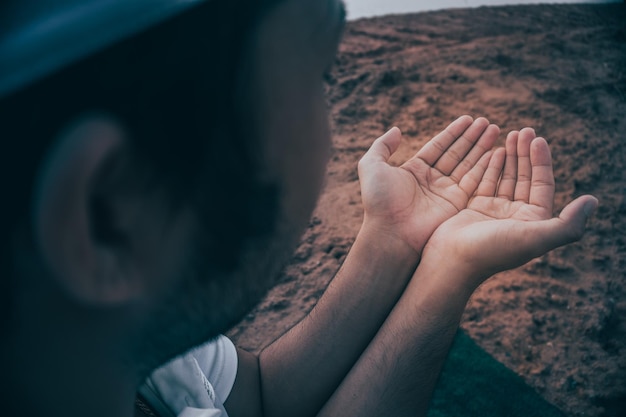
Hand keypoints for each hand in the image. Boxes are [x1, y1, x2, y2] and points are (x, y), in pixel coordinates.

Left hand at [358, 115, 499, 254]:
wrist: (391, 232)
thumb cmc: (380, 200)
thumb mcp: (372, 166)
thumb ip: (382, 146)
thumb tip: (396, 129)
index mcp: (414, 170)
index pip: (438, 146)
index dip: (454, 132)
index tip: (469, 118)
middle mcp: (432, 180)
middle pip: (456, 153)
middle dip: (472, 137)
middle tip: (487, 121)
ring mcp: (446, 193)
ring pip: (468, 164)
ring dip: (482, 147)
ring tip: (495, 129)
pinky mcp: (457, 204)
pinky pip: (474, 181)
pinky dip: (485, 166)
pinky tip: (496, 150)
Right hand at [423, 128, 597, 289]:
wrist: (452, 262)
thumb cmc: (493, 250)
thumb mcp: (536, 237)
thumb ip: (568, 223)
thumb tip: (593, 200)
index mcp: (533, 222)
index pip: (542, 185)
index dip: (542, 161)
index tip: (537, 139)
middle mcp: (516, 216)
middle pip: (525, 178)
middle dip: (525, 154)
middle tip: (523, 130)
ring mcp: (495, 212)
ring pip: (506, 177)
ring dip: (510, 156)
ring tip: (509, 133)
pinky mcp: (475, 208)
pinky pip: (486, 181)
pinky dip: (491, 166)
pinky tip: (493, 151)